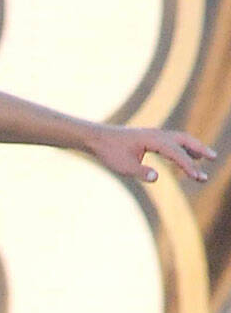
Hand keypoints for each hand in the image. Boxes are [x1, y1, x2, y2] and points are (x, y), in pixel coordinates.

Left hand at [89, 123, 214, 183]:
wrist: (98, 138)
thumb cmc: (110, 152)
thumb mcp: (123, 166)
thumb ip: (141, 172)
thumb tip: (157, 178)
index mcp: (153, 140)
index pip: (176, 153)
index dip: (188, 165)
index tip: (198, 176)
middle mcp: (157, 134)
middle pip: (184, 140)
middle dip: (199, 149)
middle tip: (213, 158)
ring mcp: (154, 135)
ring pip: (179, 139)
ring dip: (193, 147)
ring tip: (204, 158)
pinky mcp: (150, 138)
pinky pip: (171, 142)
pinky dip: (181, 148)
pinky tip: (184, 156)